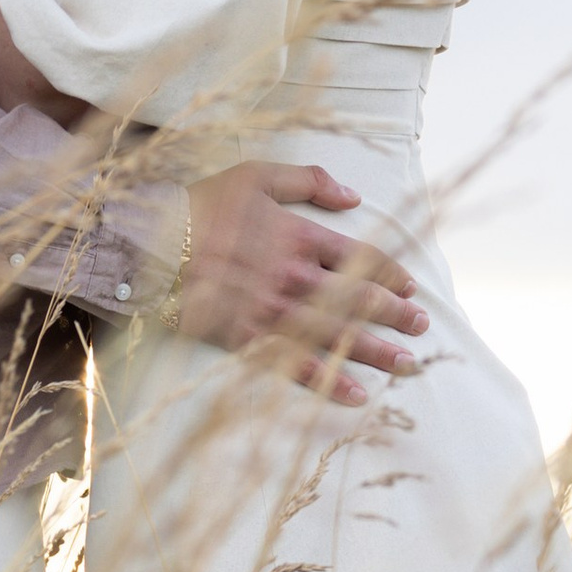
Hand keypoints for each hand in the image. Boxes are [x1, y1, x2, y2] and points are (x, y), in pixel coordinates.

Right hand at [177, 166, 429, 403]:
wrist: (148, 244)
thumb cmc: (201, 205)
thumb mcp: (256, 175)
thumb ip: (308, 181)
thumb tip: (353, 195)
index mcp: (301, 236)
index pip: (362, 258)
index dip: (392, 274)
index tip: (410, 287)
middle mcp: (297, 277)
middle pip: (361, 300)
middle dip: (397, 316)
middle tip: (422, 328)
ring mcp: (275, 312)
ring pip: (340, 337)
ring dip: (379, 353)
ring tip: (409, 366)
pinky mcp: (250, 340)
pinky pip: (299, 366)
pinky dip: (331, 382)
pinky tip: (358, 395)